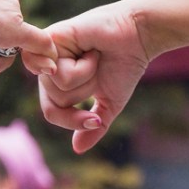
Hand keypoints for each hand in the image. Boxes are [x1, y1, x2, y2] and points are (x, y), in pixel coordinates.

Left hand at [39, 0, 150, 152]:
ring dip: (85, 75)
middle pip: (52, 100)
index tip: (96, 120)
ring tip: (94, 54)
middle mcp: (50, 66)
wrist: (138, 38)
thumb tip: (77, 150)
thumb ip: (92, 127)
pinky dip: (79, 66)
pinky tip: (88, 50)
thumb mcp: (109, 104)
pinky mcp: (52, 38)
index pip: (51, 112)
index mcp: (59, 82)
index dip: (71, 121)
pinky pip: (55, 69)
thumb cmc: (125, 66)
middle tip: (98, 68)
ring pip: (55, 86)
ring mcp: (49, 52)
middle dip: (83, 91)